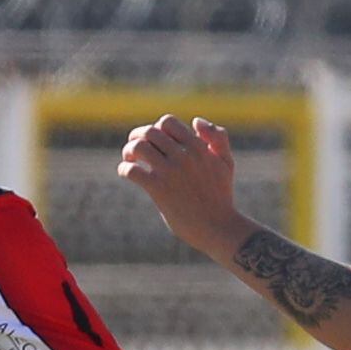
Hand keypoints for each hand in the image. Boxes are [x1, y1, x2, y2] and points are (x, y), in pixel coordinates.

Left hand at [117, 115, 245, 256]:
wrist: (218, 227)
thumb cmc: (220, 196)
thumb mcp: (226, 162)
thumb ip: (217, 137)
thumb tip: (195, 121)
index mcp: (198, 146)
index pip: (167, 122)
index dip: (155, 128)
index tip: (153, 139)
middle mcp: (184, 156)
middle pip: (149, 132)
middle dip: (136, 136)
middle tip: (133, 148)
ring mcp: (170, 172)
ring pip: (138, 147)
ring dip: (128, 151)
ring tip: (129, 159)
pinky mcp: (159, 190)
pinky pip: (132, 171)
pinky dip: (124, 169)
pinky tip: (126, 174)